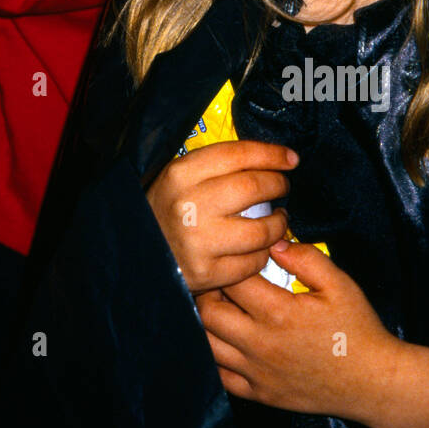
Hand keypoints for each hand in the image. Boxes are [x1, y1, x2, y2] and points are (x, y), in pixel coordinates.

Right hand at [146, 140, 296, 293]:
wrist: (138, 253)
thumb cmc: (166, 211)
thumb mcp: (179, 179)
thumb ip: (216, 167)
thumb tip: (269, 158)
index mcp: (181, 174)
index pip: (237, 154)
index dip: (271, 154)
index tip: (290, 158)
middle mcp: (189, 205)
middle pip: (253, 187)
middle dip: (278, 184)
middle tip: (282, 186)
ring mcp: (199, 241)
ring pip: (261, 229)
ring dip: (279, 223)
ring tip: (278, 219)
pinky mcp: (208, 273)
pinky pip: (254, 261)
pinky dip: (264, 253)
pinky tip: (260, 246)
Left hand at [196, 240, 398, 425]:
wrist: (374, 383)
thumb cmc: (358, 331)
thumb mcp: (340, 284)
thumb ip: (305, 258)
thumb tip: (274, 243)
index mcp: (278, 313)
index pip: (232, 280)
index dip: (230, 263)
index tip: (237, 258)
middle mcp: (260, 344)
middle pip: (208, 312)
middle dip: (208, 291)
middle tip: (221, 282)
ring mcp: (257, 372)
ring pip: (208, 344)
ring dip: (208, 323)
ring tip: (221, 309)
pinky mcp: (261, 394)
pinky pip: (222, 376)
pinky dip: (216, 357)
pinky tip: (226, 342)